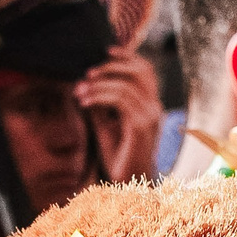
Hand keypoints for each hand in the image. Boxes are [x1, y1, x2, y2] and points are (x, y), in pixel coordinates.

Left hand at [75, 50, 165, 182]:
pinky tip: (84, 102)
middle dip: (111, 66)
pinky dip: (100, 96)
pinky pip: (120, 100)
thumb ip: (101, 102)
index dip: (127, 56)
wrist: (128, 185)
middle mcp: (155, 108)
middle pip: (140, 70)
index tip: (106, 51)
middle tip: (88, 73)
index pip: (145, 70)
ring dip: (98, 85)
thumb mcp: (105, 124)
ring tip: (80, 92)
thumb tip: (86, 81)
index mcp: (151, 105)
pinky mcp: (142, 126)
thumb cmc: (118, 157)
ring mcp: (151, 116)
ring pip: (126, 85)